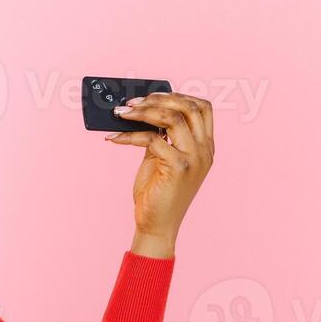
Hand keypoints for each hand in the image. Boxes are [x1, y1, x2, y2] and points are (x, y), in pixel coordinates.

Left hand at [106, 91, 214, 255]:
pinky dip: (129, 135)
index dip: (178, 95)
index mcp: (205, 147)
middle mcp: (204, 151)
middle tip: (132, 102)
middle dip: (158, 99)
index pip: (202, 108)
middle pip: (188, 107)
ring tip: (121, 114)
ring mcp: (194, 159)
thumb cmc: (158, 193)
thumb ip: (161, 135)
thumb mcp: (163, 158)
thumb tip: (143, 110)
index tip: (153, 95)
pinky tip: (115, 138)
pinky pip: (152, 139)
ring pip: (172, 118)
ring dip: (143, 111)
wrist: (156, 226)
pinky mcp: (178, 168)